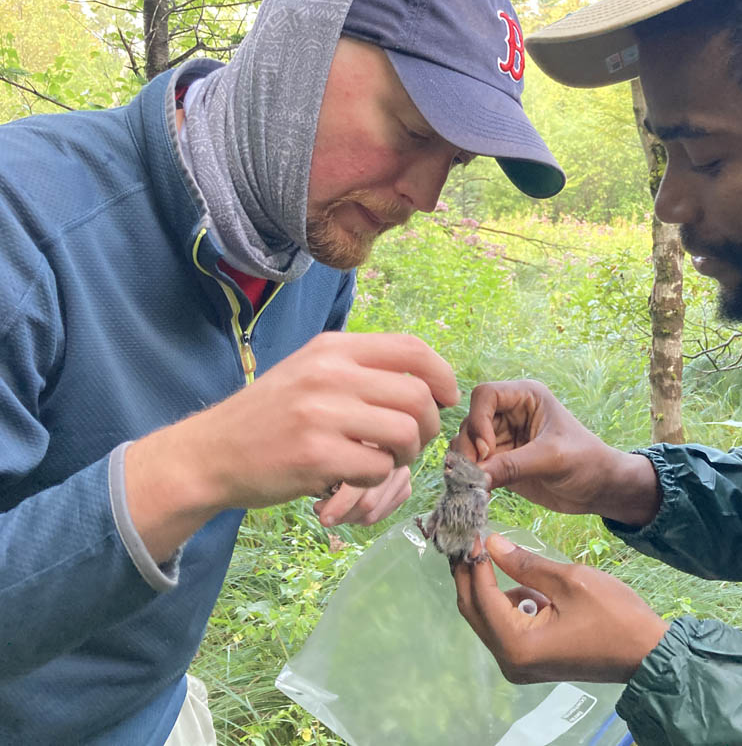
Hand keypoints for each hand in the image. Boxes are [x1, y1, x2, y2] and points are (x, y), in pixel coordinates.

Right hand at [126, 331, 457, 560]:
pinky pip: (379, 468)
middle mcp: (329, 374)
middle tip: (413, 442)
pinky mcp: (316, 456)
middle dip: (429, 426)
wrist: (209, 453)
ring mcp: (322, 415)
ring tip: (387, 460)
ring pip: (406, 433)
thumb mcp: (311, 371)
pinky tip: (355, 474)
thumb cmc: (270, 415)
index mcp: (333, 348)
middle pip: (418, 397)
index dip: (442, 375)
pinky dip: (378, 477)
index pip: (412, 349)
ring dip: (408, 454)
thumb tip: (430, 383)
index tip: (447, 398)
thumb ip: (362, 369)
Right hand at [452, 380, 658, 524]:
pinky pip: (474, 466)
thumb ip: (513, 466)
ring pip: (466, 444)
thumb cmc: (586, 462)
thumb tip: (474, 478)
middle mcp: (509, 413)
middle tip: (472, 475)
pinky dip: (469, 479)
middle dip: (467, 447)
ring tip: (472, 487)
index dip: (478, 420)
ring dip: (464, 465)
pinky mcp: (500, 463)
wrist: (600, 489)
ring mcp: (503, 439)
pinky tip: (475, 494)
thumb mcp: (552, 459)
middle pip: (470, 421)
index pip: (485, 395)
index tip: (487, 450)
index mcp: (526, 397)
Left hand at [454, 534, 669, 683]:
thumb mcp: (570, 581)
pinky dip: (508, 601)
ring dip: (488, 586)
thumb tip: (491, 543)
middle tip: (470, 537)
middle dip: (471, 573)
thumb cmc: (614, 615)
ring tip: (491, 549)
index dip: (473, 560)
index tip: (471, 529)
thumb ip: (525, 563)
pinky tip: (520, 579)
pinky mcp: (529, 661)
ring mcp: (518, 664)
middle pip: (474, 610)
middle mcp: (509, 660)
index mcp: (517, 643)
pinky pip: (506, 626)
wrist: (645, 653)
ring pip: (488, 617)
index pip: (480, 595)